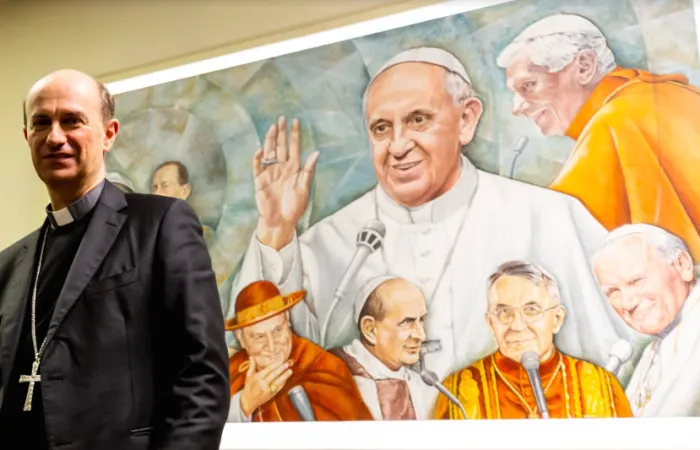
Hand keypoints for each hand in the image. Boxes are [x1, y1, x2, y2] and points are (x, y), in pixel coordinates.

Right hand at [239, 358, 293, 416]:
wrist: (248, 401)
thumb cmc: (249, 387)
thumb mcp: (248, 376)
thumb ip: (252, 366)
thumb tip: (252, 357)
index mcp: (257, 378)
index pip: (268, 370)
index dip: (275, 365)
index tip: (280, 361)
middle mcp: (263, 384)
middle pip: (274, 375)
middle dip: (281, 369)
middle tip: (287, 364)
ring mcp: (268, 390)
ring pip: (278, 381)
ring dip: (285, 376)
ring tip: (290, 371)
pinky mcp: (271, 395)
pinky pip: (279, 388)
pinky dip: (283, 383)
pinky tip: (286, 379)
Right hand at [254, 116, 318, 249]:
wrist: (280, 222)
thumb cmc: (294, 208)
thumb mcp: (304, 189)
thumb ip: (308, 171)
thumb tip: (316, 153)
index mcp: (294, 169)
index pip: (294, 147)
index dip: (295, 135)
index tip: (296, 121)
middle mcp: (281, 168)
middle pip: (281, 146)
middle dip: (281, 132)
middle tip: (282, 118)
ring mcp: (270, 173)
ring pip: (269, 152)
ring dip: (270, 140)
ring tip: (272, 128)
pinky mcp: (260, 180)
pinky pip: (258, 166)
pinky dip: (258, 158)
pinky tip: (260, 150)